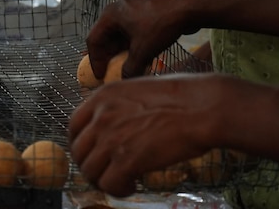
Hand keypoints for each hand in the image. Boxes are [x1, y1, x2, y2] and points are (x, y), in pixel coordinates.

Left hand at [68, 73, 248, 196]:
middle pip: (78, 151)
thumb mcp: (137, 89)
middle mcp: (101, 116)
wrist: (204, 107)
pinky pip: (108, 184)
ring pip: (89, 171)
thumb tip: (113, 123)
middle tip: (107, 171)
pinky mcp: (126, 160)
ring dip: (103, 180)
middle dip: (91, 165)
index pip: (73, 125)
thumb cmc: (183, 97)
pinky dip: (118, 190)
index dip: (80, 143)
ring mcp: (111, 138)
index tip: (91, 152)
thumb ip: (118, 105)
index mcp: (102, 96)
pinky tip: (132, 185)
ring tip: (122, 180)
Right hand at [85, 0, 196, 78]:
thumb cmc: (162, 26)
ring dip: (121, 51)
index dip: (95, 60)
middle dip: (108, 56)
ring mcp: (132, 8)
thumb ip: (130, 68)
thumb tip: (124, 79)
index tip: (100, 75)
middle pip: (106, 36)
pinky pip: (132, 29)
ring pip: (120, 33)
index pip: (93, 40)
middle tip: (112, 71)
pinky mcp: (145, 10)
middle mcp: (118, 8)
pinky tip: (141, 56)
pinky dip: (132, 43)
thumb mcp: (143, 51)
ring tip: (127, 66)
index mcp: (111, 15)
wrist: (190, 7)